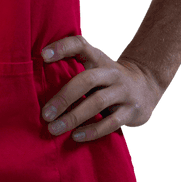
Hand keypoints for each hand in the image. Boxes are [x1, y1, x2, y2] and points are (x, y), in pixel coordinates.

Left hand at [39, 34, 164, 141]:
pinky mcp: (132, 111)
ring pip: (97, 103)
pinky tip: (75, 136)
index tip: (43, 55)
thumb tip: (34, 81)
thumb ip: (72, 68)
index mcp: (99, 58)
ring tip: (54, 128)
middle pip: (86, 80)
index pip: (81, 45)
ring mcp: (124, 92)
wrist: (146, 87)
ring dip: (73, 117)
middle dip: (63, 97)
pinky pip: (110, 123)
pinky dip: (91, 130)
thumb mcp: (95, 67)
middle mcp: (112, 72)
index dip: (62, 47)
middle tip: (45, 114)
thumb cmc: (107, 79)